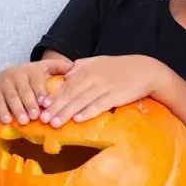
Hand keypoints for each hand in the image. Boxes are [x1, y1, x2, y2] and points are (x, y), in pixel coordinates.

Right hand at [0, 58, 74, 124]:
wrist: (8, 74)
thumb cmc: (32, 76)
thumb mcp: (45, 68)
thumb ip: (59, 67)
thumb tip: (74, 67)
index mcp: (31, 70)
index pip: (37, 82)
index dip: (41, 93)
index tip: (45, 104)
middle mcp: (17, 74)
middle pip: (24, 91)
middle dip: (30, 104)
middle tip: (35, 116)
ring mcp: (5, 83)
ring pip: (12, 97)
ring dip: (18, 109)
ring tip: (24, 121)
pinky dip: (2, 111)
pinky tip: (7, 120)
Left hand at [43, 54, 165, 125]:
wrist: (144, 70)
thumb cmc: (119, 68)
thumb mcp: (97, 62)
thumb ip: (80, 68)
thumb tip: (66, 77)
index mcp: (86, 69)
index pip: (65, 85)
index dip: (53, 96)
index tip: (41, 106)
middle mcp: (92, 77)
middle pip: (70, 94)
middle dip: (55, 108)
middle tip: (42, 120)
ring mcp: (104, 86)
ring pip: (81, 101)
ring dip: (67, 113)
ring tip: (54, 123)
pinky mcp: (115, 96)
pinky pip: (99, 105)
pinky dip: (88, 112)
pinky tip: (78, 120)